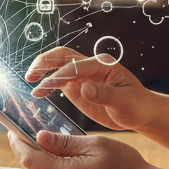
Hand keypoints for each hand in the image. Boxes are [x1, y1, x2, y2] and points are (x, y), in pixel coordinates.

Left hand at [8, 130, 160, 168]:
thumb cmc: (125, 165)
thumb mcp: (95, 145)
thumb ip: (64, 143)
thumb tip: (39, 138)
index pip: (29, 159)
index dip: (18, 144)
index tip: (13, 132)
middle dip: (31, 154)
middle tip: (33, 138)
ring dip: (45, 168)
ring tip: (56, 151)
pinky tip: (71, 168)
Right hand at [25, 46, 151, 130]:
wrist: (140, 111)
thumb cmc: (136, 105)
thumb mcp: (124, 102)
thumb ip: (105, 95)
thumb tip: (85, 88)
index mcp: (103, 65)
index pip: (76, 66)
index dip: (60, 75)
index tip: (45, 86)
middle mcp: (91, 66)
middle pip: (63, 56)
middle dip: (45, 62)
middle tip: (31, 74)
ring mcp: (83, 75)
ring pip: (58, 65)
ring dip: (43, 70)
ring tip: (29, 80)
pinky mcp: (78, 86)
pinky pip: (59, 80)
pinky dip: (47, 84)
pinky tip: (38, 93)